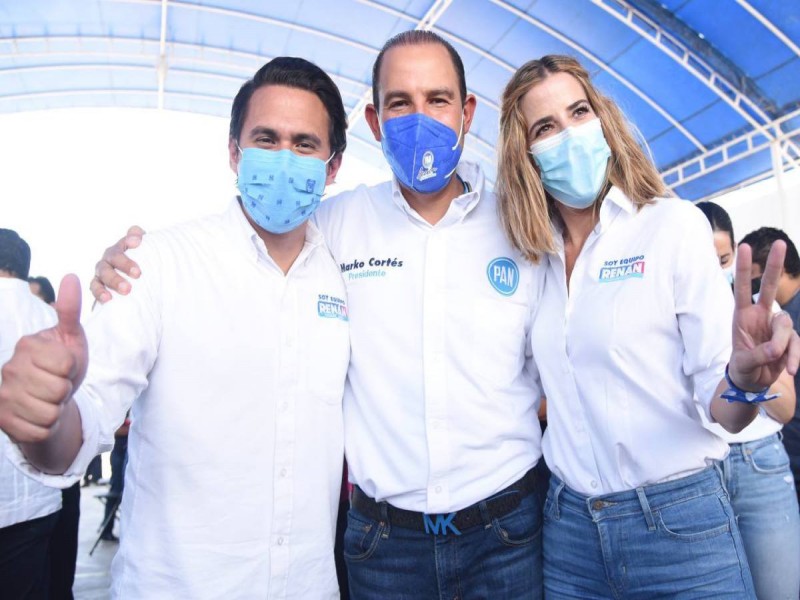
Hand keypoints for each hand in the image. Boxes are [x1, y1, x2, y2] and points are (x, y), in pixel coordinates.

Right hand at [0, 275, 87, 442]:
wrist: (51, 399)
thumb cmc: (63, 366)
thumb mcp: (72, 338)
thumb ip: (70, 311)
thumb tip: (73, 276)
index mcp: (27, 345)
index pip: (65, 364)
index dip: (73, 369)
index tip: (65, 367)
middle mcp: (8, 368)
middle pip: (59, 390)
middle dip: (66, 391)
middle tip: (57, 386)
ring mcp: (2, 395)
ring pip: (49, 413)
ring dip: (57, 410)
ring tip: (49, 400)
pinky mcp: (2, 420)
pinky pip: (40, 430)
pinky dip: (47, 427)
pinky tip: (39, 416)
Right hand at [89, 225, 144, 303]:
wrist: (135, 288)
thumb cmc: (144, 268)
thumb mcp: (150, 256)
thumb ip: (148, 244)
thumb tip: (137, 235)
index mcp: (124, 247)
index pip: (127, 239)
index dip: (130, 239)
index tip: (137, 243)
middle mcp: (111, 257)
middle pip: (114, 256)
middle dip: (125, 264)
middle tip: (138, 274)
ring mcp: (102, 271)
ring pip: (104, 272)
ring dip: (114, 281)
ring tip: (126, 290)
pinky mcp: (97, 285)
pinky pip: (95, 287)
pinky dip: (100, 293)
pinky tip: (107, 299)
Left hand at [729, 241, 799, 390]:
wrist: (752, 382)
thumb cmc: (742, 368)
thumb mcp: (744, 363)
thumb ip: (758, 355)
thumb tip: (776, 351)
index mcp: (743, 317)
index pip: (743, 289)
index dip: (746, 270)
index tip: (745, 247)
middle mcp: (760, 316)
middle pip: (770, 288)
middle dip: (775, 266)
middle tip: (779, 243)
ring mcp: (776, 326)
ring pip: (786, 325)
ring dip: (783, 345)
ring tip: (776, 362)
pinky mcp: (789, 339)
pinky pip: (796, 344)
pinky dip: (794, 357)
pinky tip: (789, 370)